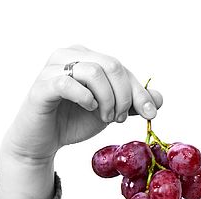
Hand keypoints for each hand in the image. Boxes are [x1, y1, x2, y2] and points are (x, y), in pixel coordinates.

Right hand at [1, 44, 163, 163]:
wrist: (44, 140)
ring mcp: (53, 69)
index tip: (150, 114)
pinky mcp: (41, 86)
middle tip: (119, 118)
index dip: (140, 92)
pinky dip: (85, 98)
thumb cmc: (74, 120)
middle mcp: (69, 55)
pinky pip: (68, 84)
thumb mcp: (111, 111)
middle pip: (112, 65)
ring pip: (93, 71)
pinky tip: (88, 108)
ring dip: (107, 99)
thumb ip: (133, 104)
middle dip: (124, 96)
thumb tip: (159, 98)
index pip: (122, 68)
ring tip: (104, 117)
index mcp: (87, 57)